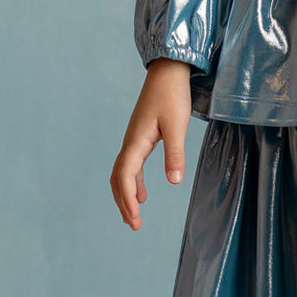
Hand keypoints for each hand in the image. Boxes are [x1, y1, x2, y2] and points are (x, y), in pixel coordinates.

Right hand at [110, 59, 192, 229]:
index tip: (135, 218)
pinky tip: (142, 193)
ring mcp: (134, 139)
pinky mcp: (141, 136)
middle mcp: (130, 142)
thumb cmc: (172, 96)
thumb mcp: (177, 126)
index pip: (125, 175)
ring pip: (122, 173)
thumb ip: (175, 153)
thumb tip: (174, 181)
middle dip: (123, 202)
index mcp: (136, 141)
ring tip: (134, 215)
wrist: (168, 71)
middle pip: (119, 178)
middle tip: (133, 225)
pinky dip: (133, 182)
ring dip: (126, 194)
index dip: (127, 199)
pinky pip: (131, 164)